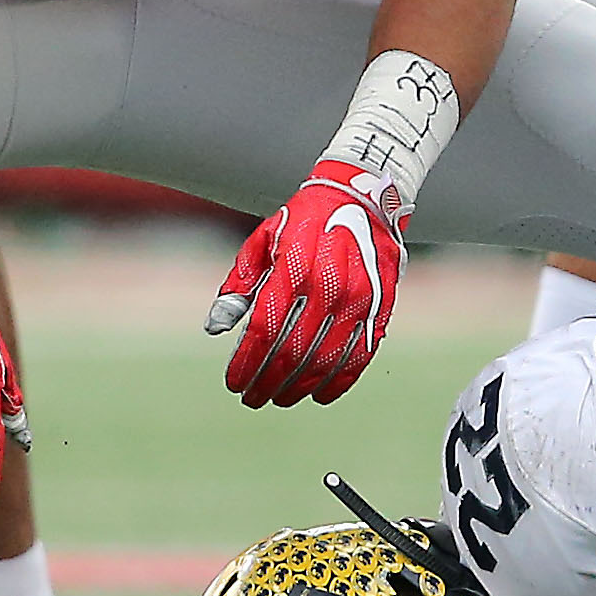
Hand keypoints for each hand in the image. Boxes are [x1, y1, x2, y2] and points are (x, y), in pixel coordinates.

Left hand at [205, 160, 405, 407]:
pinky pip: (359, 355)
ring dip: (299, 386)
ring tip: (280, 397)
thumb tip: (215, 328)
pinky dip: (338, 381)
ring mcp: (358, 299)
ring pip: (325, 360)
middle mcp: (328, 286)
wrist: (361, 197)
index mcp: (293, 268)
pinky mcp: (380, 307)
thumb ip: (239, 286)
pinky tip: (318, 394)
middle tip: (252, 397)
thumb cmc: (304, 222)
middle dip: (268, 381)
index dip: (248, 363)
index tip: (235, 382)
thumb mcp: (262, 242)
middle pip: (292, 351)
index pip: (265, 330)